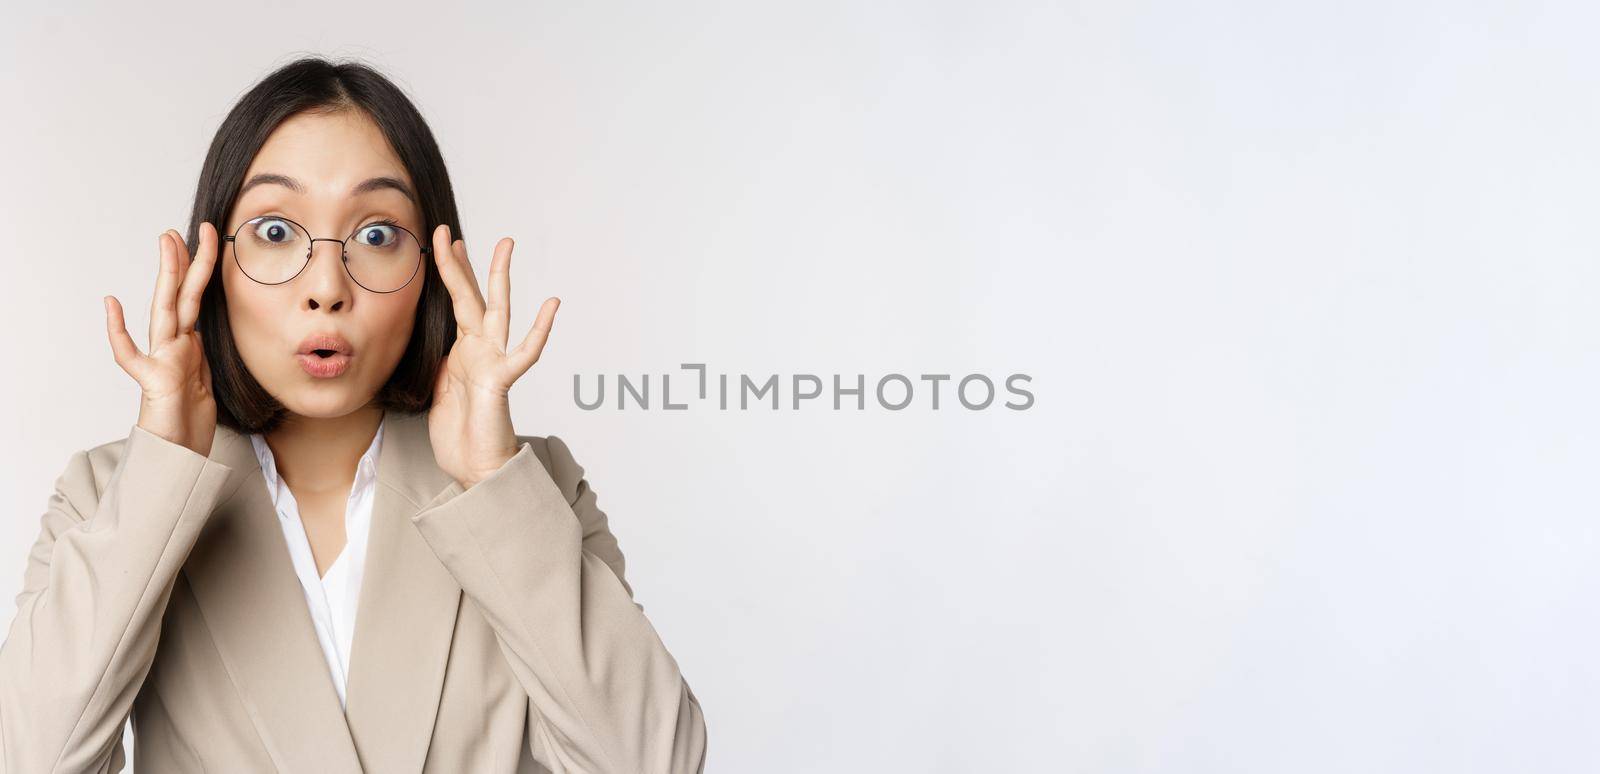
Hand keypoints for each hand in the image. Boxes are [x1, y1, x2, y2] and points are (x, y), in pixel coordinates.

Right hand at [104, 225, 220, 457]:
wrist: (181, 454)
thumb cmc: (190, 421)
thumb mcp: (204, 380)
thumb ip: (196, 356)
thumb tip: (193, 336)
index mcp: (189, 345)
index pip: (196, 299)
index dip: (202, 269)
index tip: (208, 240)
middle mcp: (175, 347)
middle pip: (183, 295)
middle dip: (187, 260)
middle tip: (188, 227)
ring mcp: (163, 360)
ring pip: (167, 310)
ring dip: (168, 275)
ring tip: (168, 243)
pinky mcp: (155, 380)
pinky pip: (131, 354)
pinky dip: (118, 331)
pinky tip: (111, 304)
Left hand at [426, 224, 559, 488]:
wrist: (475, 468)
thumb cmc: (460, 436)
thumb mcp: (436, 390)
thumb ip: (438, 363)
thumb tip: (433, 346)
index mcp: (462, 351)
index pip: (455, 304)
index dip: (448, 273)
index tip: (444, 243)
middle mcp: (478, 350)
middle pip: (470, 297)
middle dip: (461, 263)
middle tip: (449, 230)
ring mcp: (491, 362)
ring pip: (496, 311)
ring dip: (499, 278)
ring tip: (504, 245)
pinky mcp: (500, 380)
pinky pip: (524, 352)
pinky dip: (540, 329)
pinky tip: (552, 305)